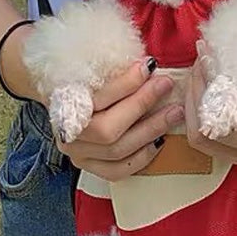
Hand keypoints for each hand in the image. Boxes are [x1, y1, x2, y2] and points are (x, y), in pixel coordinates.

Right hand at [56, 60, 183, 180]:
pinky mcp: (91, 169)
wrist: (69, 108)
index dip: (125, 83)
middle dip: (142, 104)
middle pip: (107, 129)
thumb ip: (113, 72)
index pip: (96, 98)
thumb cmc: (85, 86)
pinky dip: (142, 156)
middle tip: (166, 85)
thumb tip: (147, 65)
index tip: (149, 66)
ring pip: (117, 150)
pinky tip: (160, 140)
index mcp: (62, 106)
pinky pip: (118, 170)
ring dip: (151, 129)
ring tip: (174, 111)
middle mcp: (68, 136)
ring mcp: (79, 156)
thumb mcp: (91, 74)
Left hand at [184, 44, 236, 164]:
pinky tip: (197, 91)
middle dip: (199, 90)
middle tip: (200, 62)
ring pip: (202, 137)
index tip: (209, 56)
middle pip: (215, 126)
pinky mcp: (235, 154)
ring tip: (196, 74)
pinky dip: (193, 116)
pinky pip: (202, 141)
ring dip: (192, 104)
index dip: (216, 82)